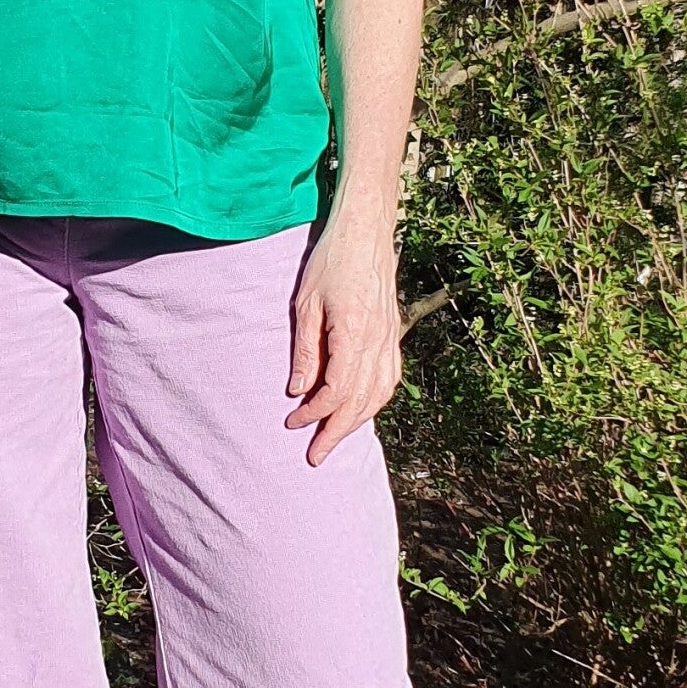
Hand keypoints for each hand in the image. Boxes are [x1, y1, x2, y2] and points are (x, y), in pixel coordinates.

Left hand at [284, 212, 402, 465]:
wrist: (366, 230)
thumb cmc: (332, 261)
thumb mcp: (306, 304)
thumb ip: (305, 350)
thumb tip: (298, 390)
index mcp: (353, 334)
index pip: (336, 392)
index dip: (314, 414)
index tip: (292, 423)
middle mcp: (378, 341)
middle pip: (360, 402)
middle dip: (336, 433)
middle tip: (315, 457)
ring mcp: (391, 338)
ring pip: (379, 395)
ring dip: (357, 422)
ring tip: (336, 437)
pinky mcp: (394, 332)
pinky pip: (390, 378)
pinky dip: (376, 401)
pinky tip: (362, 409)